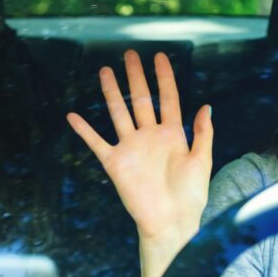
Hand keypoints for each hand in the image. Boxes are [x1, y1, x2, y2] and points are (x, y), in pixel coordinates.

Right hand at [66, 50, 212, 242]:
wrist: (171, 222)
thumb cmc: (190, 196)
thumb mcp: (202, 161)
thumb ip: (202, 133)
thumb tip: (205, 106)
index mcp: (172, 135)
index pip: (168, 98)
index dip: (164, 77)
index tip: (160, 56)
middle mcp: (150, 137)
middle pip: (141, 99)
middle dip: (136, 77)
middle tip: (130, 54)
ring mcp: (131, 148)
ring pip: (119, 113)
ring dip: (112, 92)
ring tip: (104, 71)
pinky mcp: (116, 163)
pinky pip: (97, 143)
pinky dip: (84, 130)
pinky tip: (72, 115)